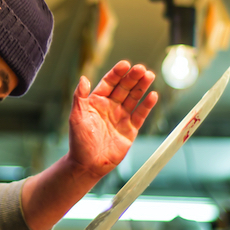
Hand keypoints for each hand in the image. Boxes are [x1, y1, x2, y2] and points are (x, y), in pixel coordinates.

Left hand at [68, 61, 157, 178]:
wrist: (87, 165)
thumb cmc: (79, 141)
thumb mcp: (76, 117)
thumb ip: (80, 97)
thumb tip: (83, 78)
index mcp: (96, 101)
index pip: (108, 83)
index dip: (117, 73)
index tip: (125, 65)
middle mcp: (110, 107)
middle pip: (124, 88)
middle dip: (132, 78)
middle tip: (141, 68)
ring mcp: (121, 117)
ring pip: (134, 98)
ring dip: (141, 87)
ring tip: (149, 75)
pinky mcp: (130, 130)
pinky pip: (140, 115)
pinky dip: (147, 105)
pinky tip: (153, 95)